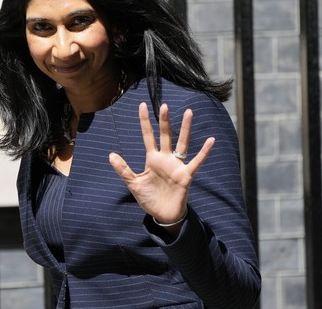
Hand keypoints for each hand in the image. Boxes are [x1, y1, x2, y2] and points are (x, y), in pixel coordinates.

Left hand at [109, 102, 214, 228]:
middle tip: (164, 105)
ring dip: (185, 128)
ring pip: (182, 143)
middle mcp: (165, 158)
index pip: (148, 136)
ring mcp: (177, 166)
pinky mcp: (186, 175)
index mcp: (152, 159)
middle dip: (164, 121)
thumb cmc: (149, 199)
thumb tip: (111, 155)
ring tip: (188, 112)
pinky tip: (211, 140)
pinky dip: (204, 152)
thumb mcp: (133, 184)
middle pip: (165, 135)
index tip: (142, 105)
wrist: (162, 215)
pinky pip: (196, 161)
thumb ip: (123, 169)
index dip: (145, 122)